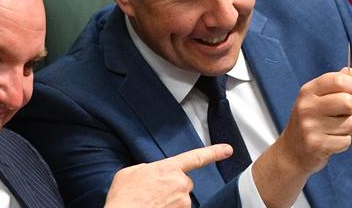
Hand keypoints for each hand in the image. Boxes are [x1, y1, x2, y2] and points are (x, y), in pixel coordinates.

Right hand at [104, 144, 232, 207]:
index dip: (214, 153)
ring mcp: (183, 202)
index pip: (196, 157)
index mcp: (168, 168)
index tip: (228, 150)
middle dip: (173, 186)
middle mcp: (180, 184)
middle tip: (154, 192)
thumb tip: (153, 174)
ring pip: (181, 199)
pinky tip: (154, 207)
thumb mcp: (131, 172)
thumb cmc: (124, 197)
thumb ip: (148, 169)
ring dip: (169, 201)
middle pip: (184, 182)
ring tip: (150, 202)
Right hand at [279, 67, 351, 173]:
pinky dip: (342, 142)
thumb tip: (349, 71)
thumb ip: (332, 84)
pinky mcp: (317, 145)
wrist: (290, 152)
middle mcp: (306, 107)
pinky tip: (329, 141)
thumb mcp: (314, 98)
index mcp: (307, 91)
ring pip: (350, 123)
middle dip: (350, 109)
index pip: (339, 80)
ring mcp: (310, 126)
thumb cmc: (307, 121)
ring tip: (330, 129)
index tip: (351, 93)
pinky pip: (346, 141)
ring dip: (345, 128)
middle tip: (339, 114)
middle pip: (348, 102)